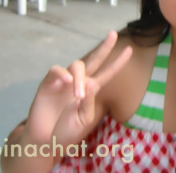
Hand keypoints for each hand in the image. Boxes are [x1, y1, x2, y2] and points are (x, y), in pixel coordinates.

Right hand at [23, 31, 131, 146]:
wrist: (45, 141)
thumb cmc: (66, 132)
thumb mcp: (83, 120)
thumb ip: (89, 102)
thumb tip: (92, 82)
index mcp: (91, 90)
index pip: (107, 73)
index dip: (118, 62)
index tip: (130, 49)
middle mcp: (79, 82)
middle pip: (94, 59)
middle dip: (104, 47)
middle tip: (114, 34)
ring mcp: (64, 81)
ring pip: (76, 65)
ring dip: (80, 78)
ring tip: (78, 96)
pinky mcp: (48, 83)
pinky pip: (56, 70)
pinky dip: (62, 73)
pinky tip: (67, 82)